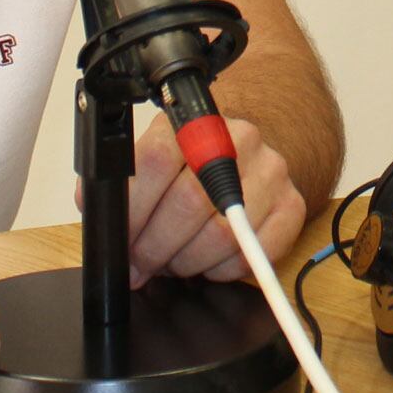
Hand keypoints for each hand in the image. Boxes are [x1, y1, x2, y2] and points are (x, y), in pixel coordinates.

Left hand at [80, 112, 305, 285]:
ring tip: (172, 264)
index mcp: (189, 122)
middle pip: (188, 202)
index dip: (135, 210)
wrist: (245, 152)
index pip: (156, 161)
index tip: (123, 240)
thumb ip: (124, 182)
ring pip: (222, 233)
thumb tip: (99, 215)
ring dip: (187, 261)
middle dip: (156, 245)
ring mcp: (269, 171)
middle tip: (142, 264)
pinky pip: (254, 254)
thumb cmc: (189, 161)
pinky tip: (207, 264)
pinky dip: (224, 270)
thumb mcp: (152, 154)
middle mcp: (234, 139)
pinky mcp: (293, 204)